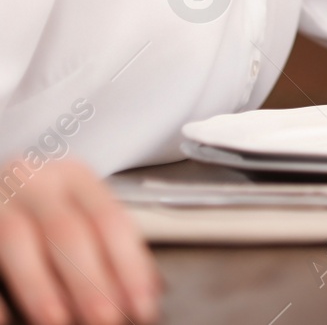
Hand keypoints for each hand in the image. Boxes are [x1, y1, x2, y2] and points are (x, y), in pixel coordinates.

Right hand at [0, 158, 159, 324]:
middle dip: (90, 282)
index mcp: (75, 178)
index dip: (130, 266)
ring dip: (41, 287)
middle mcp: (37, 182)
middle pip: (69, 232)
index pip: (110, 221)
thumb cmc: (41, 205)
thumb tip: (151, 290)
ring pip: (19, 239)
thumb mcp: (78, 209)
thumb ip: (111, 244)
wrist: (0, 185)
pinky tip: (7, 319)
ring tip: (59, 321)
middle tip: (106, 319)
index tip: (143, 305)